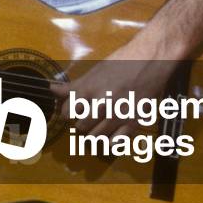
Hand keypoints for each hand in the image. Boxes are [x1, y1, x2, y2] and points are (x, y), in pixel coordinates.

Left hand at [48, 38, 176, 137]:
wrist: (151, 59)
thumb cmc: (122, 62)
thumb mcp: (95, 71)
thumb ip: (74, 85)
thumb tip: (52, 89)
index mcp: (88, 90)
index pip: (67, 113)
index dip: (67, 113)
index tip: (72, 112)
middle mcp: (100, 104)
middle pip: (80, 127)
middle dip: (81, 123)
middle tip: (87, 118)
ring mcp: (117, 115)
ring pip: (96, 137)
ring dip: (94, 134)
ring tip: (98, 126)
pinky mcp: (133, 122)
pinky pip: (116, 143)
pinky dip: (110, 143)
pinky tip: (110, 136)